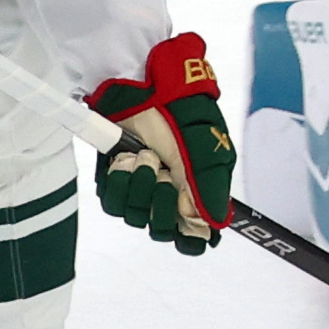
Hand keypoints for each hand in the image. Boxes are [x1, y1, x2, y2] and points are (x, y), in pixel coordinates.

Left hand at [86, 31, 233, 254]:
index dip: (189, 237)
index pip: (193, 238)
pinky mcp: (114, 182)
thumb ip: (212, 189)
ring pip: (135, 217)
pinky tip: (126, 161)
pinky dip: (119, 184)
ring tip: (144, 158)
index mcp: (197, 195)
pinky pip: (112, 203)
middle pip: (162, 231)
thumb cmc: (183, 116)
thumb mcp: (209, 151)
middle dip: (160, 204)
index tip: (184, 221)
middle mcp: (169, 197)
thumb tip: (215, 224)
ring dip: (139, 188)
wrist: (146, 90)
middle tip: (163, 175)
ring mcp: (141, 191)